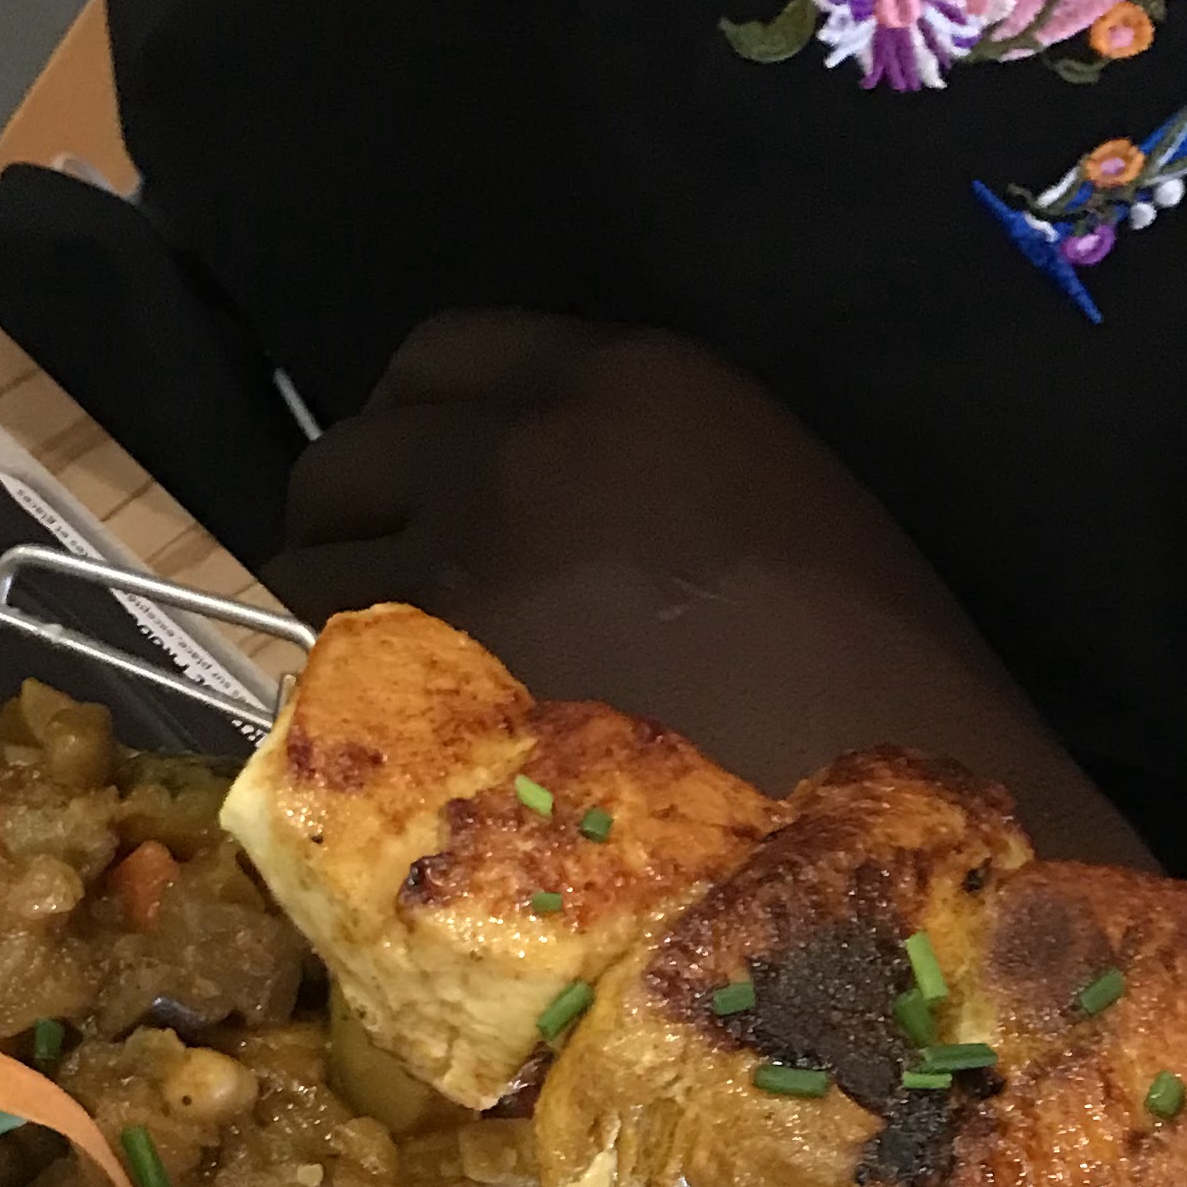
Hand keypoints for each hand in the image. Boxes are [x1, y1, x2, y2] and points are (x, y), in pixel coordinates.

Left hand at [274, 312, 1149, 858]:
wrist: (882, 830)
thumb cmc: (871, 689)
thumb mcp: (764, 499)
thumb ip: (624, 467)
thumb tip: (515, 501)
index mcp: (633, 378)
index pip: (439, 355)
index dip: (423, 437)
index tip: (440, 504)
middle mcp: (526, 444)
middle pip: (349, 451)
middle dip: (362, 527)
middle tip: (411, 617)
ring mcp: (463, 563)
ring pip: (305, 563)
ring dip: (333, 625)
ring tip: (409, 702)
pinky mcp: (425, 688)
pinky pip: (313, 677)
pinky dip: (335, 714)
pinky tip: (409, 764)